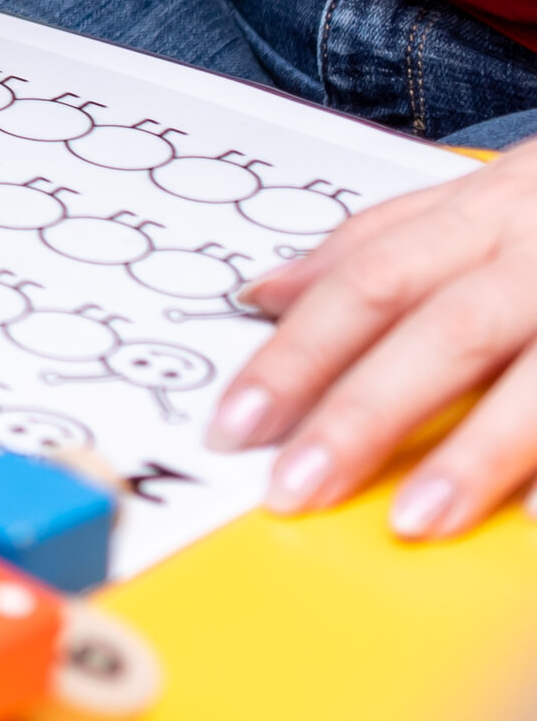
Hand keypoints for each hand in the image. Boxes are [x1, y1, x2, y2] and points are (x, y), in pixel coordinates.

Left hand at [215, 147, 536, 538]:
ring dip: (477, 451)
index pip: (369, 283)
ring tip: (413, 520)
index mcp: (488, 216)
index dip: (297, 355)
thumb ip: (380, 245)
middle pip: (442, 331)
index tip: (233, 424)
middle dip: (362, 413)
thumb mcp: (483, 200)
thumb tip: (263, 292)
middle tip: (291, 488)